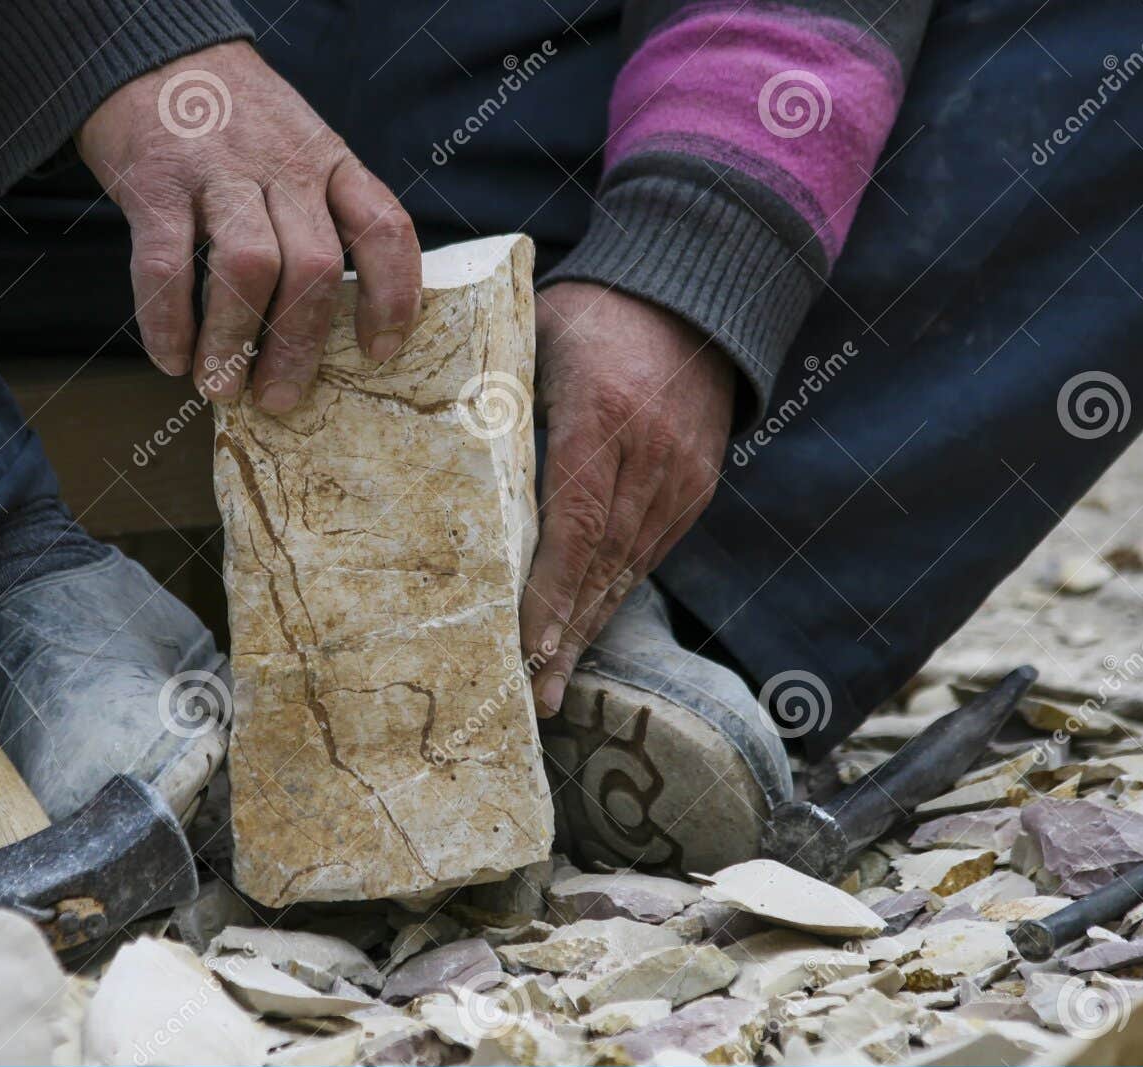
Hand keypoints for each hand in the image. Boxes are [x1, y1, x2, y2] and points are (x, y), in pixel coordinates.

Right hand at [79, 42, 421, 412]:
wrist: (149, 51)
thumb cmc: (229, 119)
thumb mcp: (298, 144)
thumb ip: (317, 210)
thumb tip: (318, 320)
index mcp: (328, 161)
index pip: (384, 227)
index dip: (393, 294)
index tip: (382, 350)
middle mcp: (282, 167)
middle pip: (314, 266)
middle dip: (298, 345)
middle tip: (281, 398)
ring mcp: (218, 172)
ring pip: (248, 267)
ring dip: (235, 340)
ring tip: (220, 386)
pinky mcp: (156, 182)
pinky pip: (166, 263)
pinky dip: (168, 320)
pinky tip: (170, 357)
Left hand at [524, 282, 735, 716]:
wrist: (695, 292)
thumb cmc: (594, 314)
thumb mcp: (536, 338)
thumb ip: (500, 401)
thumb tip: (446, 466)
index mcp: (602, 416)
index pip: (575, 522)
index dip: (551, 591)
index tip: (528, 647)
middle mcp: (649, 455)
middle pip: (602, 564)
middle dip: (566, 637)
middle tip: (537, 699)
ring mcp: (680, 475)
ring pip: (629, 568)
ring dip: (590, 628)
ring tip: (556, 685)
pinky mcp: (696, 485)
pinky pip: (650, 551)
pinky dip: (616, 593)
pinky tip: (585, 629)